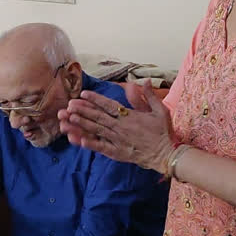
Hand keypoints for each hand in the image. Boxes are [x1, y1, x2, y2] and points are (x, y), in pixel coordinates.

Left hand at [58, 81, 174, 173]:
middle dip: (83, 110)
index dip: (95, 99)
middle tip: (70, 104)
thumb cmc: (163, 132)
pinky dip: (91, 144)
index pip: (109, 105)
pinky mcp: (117, 153)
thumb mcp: (160, 110)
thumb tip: (145, 80)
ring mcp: (118, 140)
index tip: (83, 93)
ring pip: (97, 130)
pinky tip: (79, 141)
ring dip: (82, 124)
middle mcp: (121, 127)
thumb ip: (148, 96)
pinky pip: (102, 148)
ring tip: (69, 118)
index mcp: (130, 116)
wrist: (166, 154)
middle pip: (99, 117)